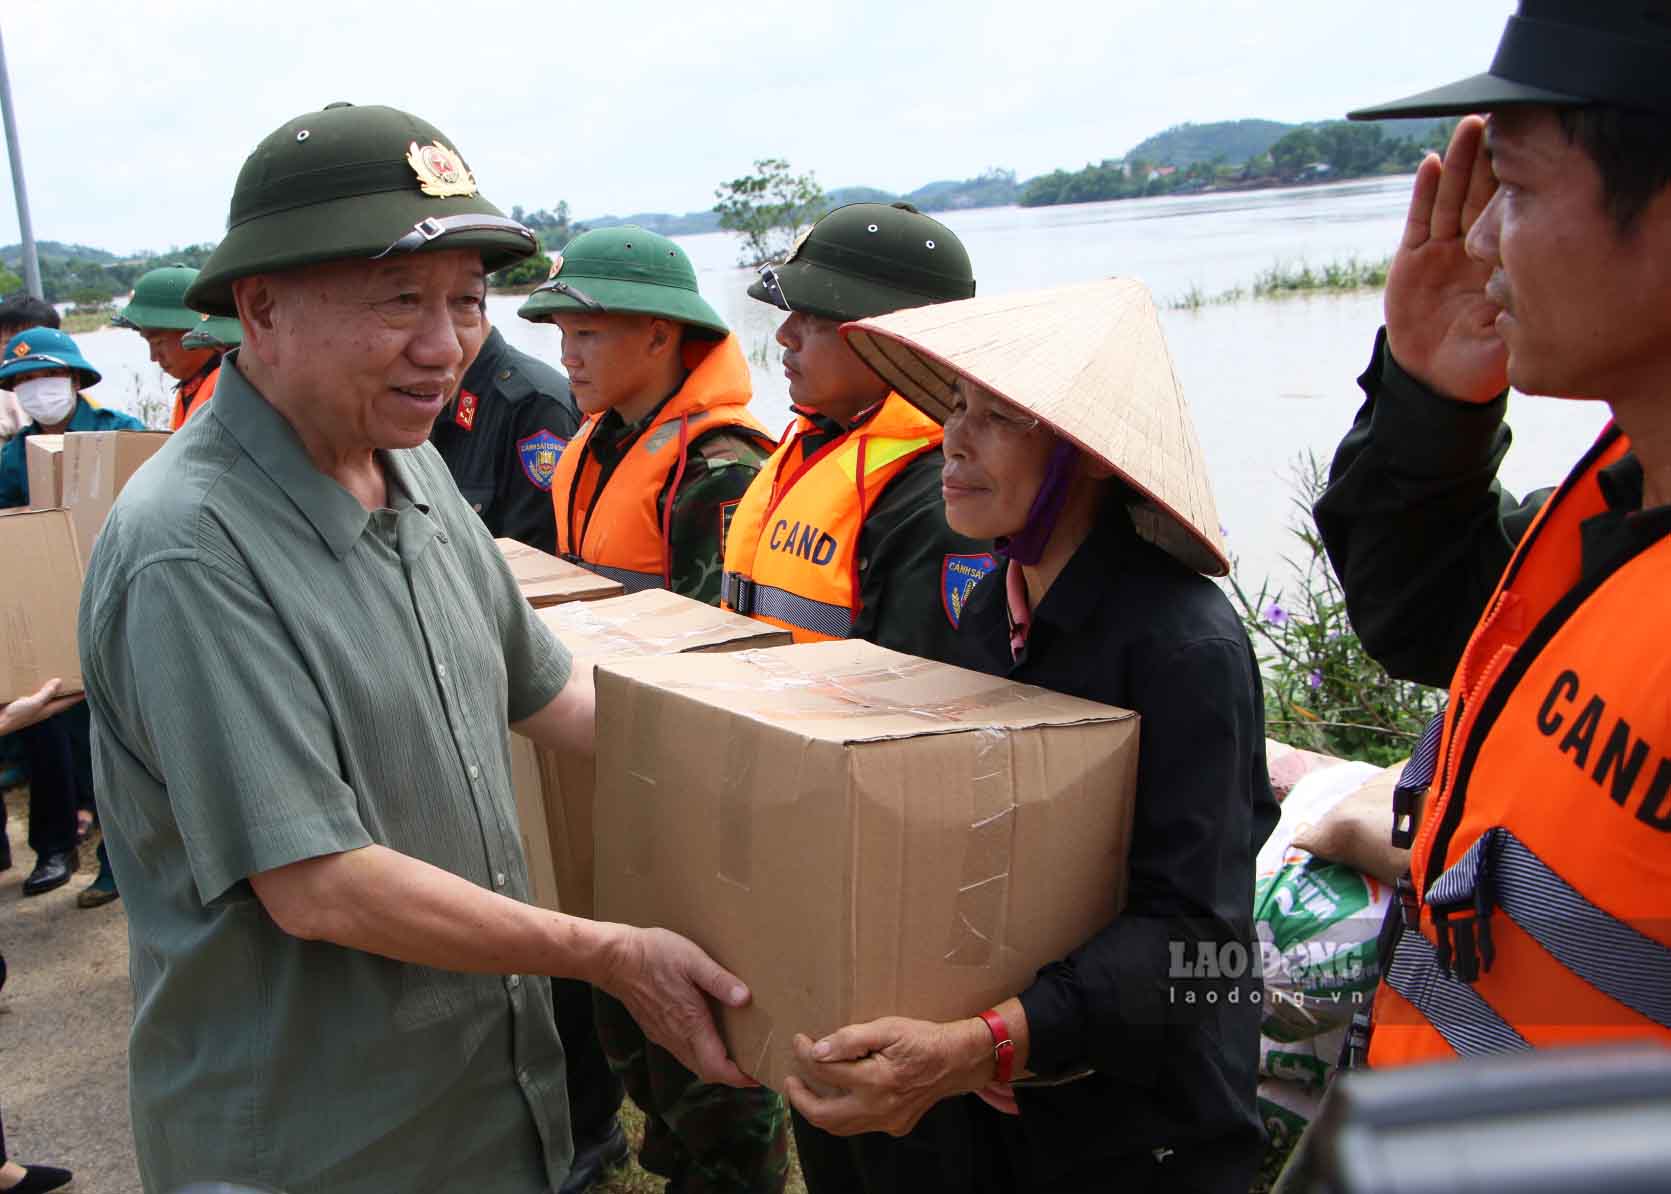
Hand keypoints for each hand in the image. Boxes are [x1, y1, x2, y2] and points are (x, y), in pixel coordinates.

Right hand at [0, 678, 82, 736]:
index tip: (89, 688)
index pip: (68, 701)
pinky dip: (38, 685)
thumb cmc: (15, 716)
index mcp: (48, 709)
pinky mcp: (22, 702)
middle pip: (59, 697)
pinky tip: (37, 678)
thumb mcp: (33, 704)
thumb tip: (59, 682)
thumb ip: (46, 694)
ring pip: (46, 694)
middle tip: (75, 679)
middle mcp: (42, 707)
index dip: (78, 695)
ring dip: (52, 686)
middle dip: (67, 689)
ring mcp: (32, 705)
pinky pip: (33, 692)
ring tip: (59, 675)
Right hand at [601, 925, 755, 1087]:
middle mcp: (677, 1037)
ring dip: (716, 1066)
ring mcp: (664, 1035)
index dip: (739, 1078)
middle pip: (707, 1071)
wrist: (615, 959)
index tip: (758, 1077)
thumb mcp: (692, 960)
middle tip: (754, 1066)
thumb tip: (745, 999)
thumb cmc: (655, 955)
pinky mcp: (656, 1029)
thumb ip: (719, 980)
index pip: (716, 1067)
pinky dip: (701, 1055)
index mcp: (690, 1023)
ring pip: (694, 1064)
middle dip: (732, 1076)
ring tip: (737, 1054)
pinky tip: (709, 1037)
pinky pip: (682, 1053)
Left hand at [783, 1016, 992, 1136]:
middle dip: (800, 1098)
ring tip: (807, 1090)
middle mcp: (878, 1108)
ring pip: (839, 1127)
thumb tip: (818, 1051)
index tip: (800, 1041)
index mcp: (874, 1081)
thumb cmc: (923, 1039)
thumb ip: (851, 1039)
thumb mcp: (888, 1028)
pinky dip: (841, 1114)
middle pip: (823, 1114)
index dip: (805, 1054)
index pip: (824, 1071)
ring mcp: (886, 1122)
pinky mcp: (895, 1127)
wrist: (957, 1060)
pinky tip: (839, 1096)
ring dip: (817, 1111)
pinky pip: (859, 1126)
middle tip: (790, 1079)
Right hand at [1384, 115, 1507, 403]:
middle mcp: (1475, 248)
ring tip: (1470, 125)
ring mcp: (1443, 251)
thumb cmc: (1482, 362)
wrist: (1436, 380)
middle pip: (1484, 193)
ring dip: (1461, 161)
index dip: (1521, 179)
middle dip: (1493, 156)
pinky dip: (1425, 192)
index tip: (1534, 145)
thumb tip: (1537, 280)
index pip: (1514, 211)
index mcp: (1503, 261)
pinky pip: (1420, 220)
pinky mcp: (1413, 259)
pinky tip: (1431, 164)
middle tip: (1503, 117)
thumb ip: (1522, 308)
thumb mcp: (1513, 337)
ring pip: (1453, 198)